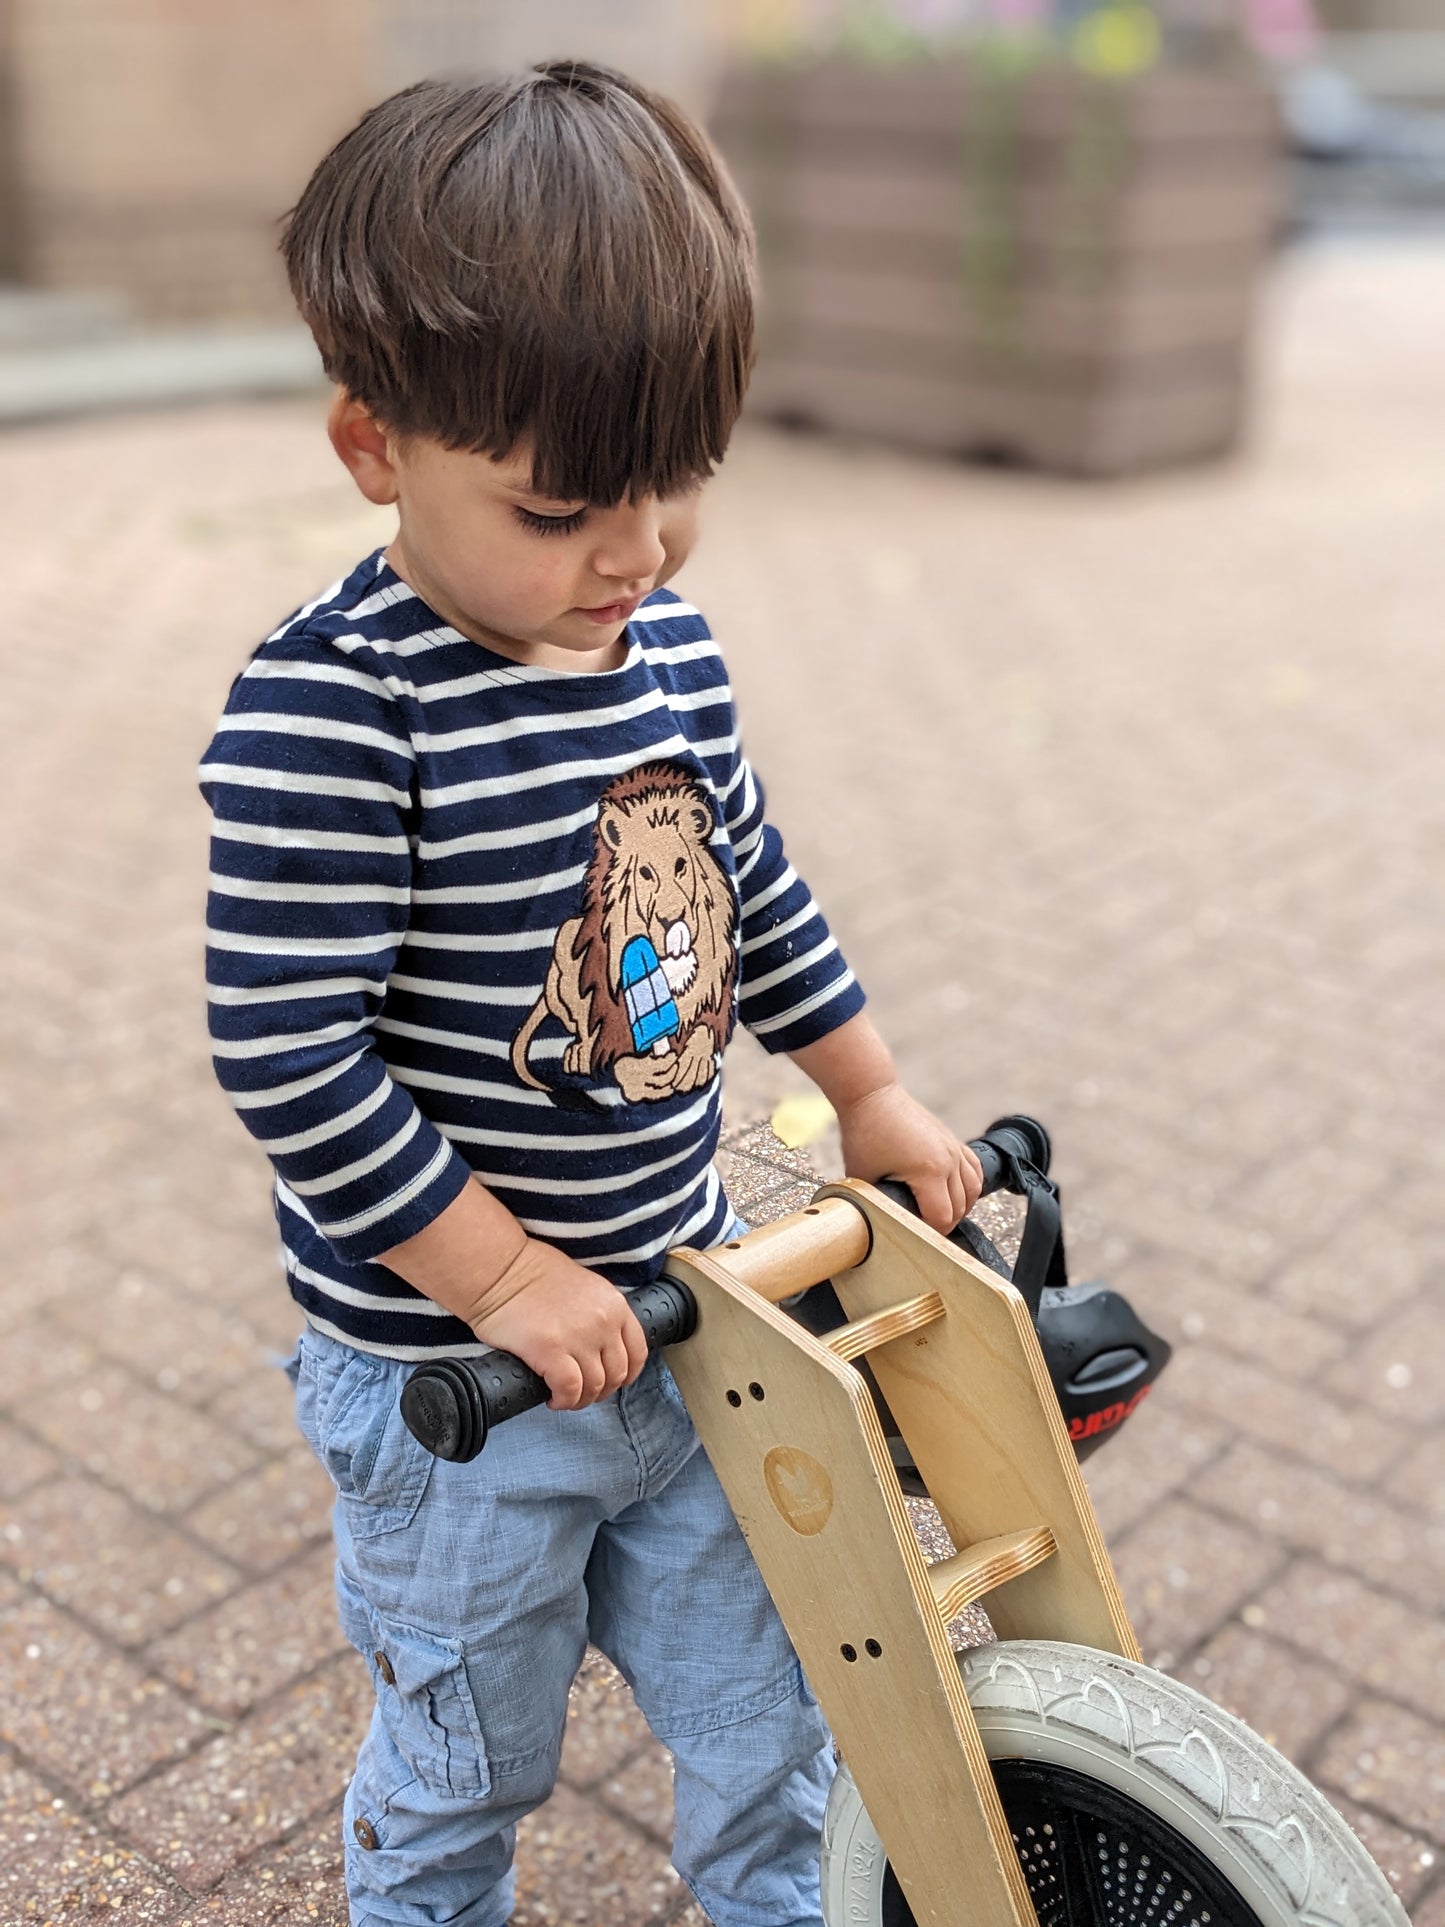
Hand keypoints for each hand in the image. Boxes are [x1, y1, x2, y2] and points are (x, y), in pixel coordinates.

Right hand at [471, 1239, 648, 1411]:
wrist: (501, 1269)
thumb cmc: (533, 1274)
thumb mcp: (585, 1287)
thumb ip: (599, 1314)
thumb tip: (600, 1347)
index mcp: (614, 1304)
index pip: (638, 1351)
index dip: (627, 1374)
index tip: (613, 1382)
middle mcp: (603, 1322)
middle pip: (616, 1374)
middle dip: (600, 1391)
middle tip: (581, 1392)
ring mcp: (578, 1337)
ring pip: (594, 1386)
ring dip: (580, 1399)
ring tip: (563, 1397)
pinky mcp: (550, 1350)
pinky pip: (569, 1389)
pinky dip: (563, 1400)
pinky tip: (552, 1398)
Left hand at [835, 1082, 983, 1235]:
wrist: (872, 1095)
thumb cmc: (864, 1133)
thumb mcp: (864, 1178)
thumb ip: (878, 1204)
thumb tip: (882, 1225)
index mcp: (929, 1171)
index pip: (942, 1218)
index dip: (929, 1234)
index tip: (913, 1237)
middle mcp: (949, 1160)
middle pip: (960, 1208)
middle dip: (943, 1224)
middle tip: (922, 1232)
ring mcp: (954, 1148)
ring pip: (973, 1190)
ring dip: (959, 1208)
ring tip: (939, 1215)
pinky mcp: (952, 1140)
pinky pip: (974, 1169)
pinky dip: (969, 1186)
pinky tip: (955, 1194)